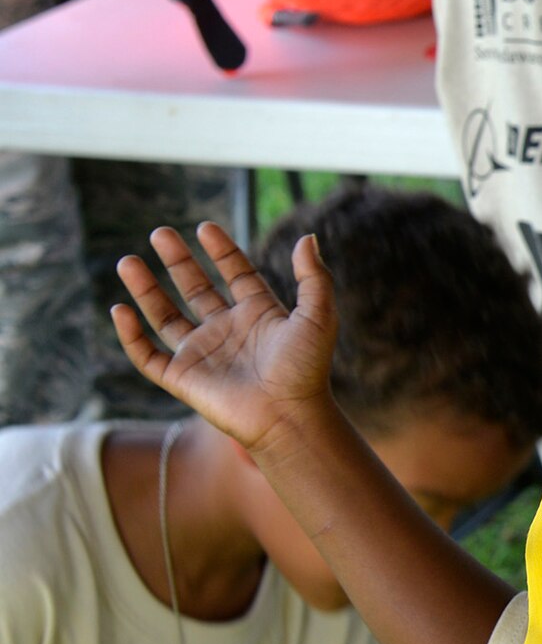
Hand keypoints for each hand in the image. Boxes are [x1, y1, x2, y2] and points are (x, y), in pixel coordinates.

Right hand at [110, 222, 338, 457]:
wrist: (289, 415)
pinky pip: (148, 355)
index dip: (222, 251)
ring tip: (127, 261)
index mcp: (259, 315)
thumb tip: (306, 237)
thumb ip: (314, 276)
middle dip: (178, 261)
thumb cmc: (307, 369)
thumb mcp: (318, 316)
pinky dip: (130, 335)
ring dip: (146, 290)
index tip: (205, 228)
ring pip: (165, 316)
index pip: (236, 275)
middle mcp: (229, 332)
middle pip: (196, 289)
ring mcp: (204, 354)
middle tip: (160, 233)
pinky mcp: (183, 378)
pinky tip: (120, 309)